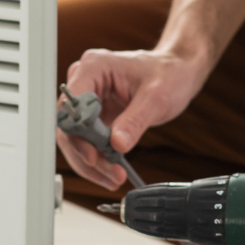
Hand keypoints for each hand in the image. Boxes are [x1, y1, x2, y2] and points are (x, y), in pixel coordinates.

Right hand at [57, 46, 208, 189]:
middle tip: (112, 174)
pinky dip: (98, 158)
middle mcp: (84, 81)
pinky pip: (87, 141)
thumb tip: (117, 144)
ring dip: (91, 162)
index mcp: (94, 67)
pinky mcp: (95, 114)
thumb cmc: (167, 74)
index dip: (77, 133)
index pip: (71, 105)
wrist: (176, 72)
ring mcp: (88, 99)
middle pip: (69, 126)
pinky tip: (112, 171)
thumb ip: (135, 121)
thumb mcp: (156, 97)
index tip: (93, 156)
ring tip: (115, 178)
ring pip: (75, 138)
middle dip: (87, 155)